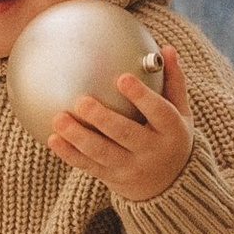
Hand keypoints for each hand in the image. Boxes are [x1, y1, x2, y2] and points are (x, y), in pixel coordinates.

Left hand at [48, 44, 193, 201]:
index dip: (142, 97)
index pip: (159, 113)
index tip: (122, 78)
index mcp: (171, 131)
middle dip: (103, 119)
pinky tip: (52, 139)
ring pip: (102, 153)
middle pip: (126, 134)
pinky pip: (88, 166)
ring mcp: (130, 167)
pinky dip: (70, 154)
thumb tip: (166, 49)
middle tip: (82, 101)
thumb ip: (173, 82)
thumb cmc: (171, 136)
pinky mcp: (111, 177)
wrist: (168, 184)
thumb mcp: (181, 113)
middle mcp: (152, 152)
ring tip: (59, 118)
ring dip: (79, 137)